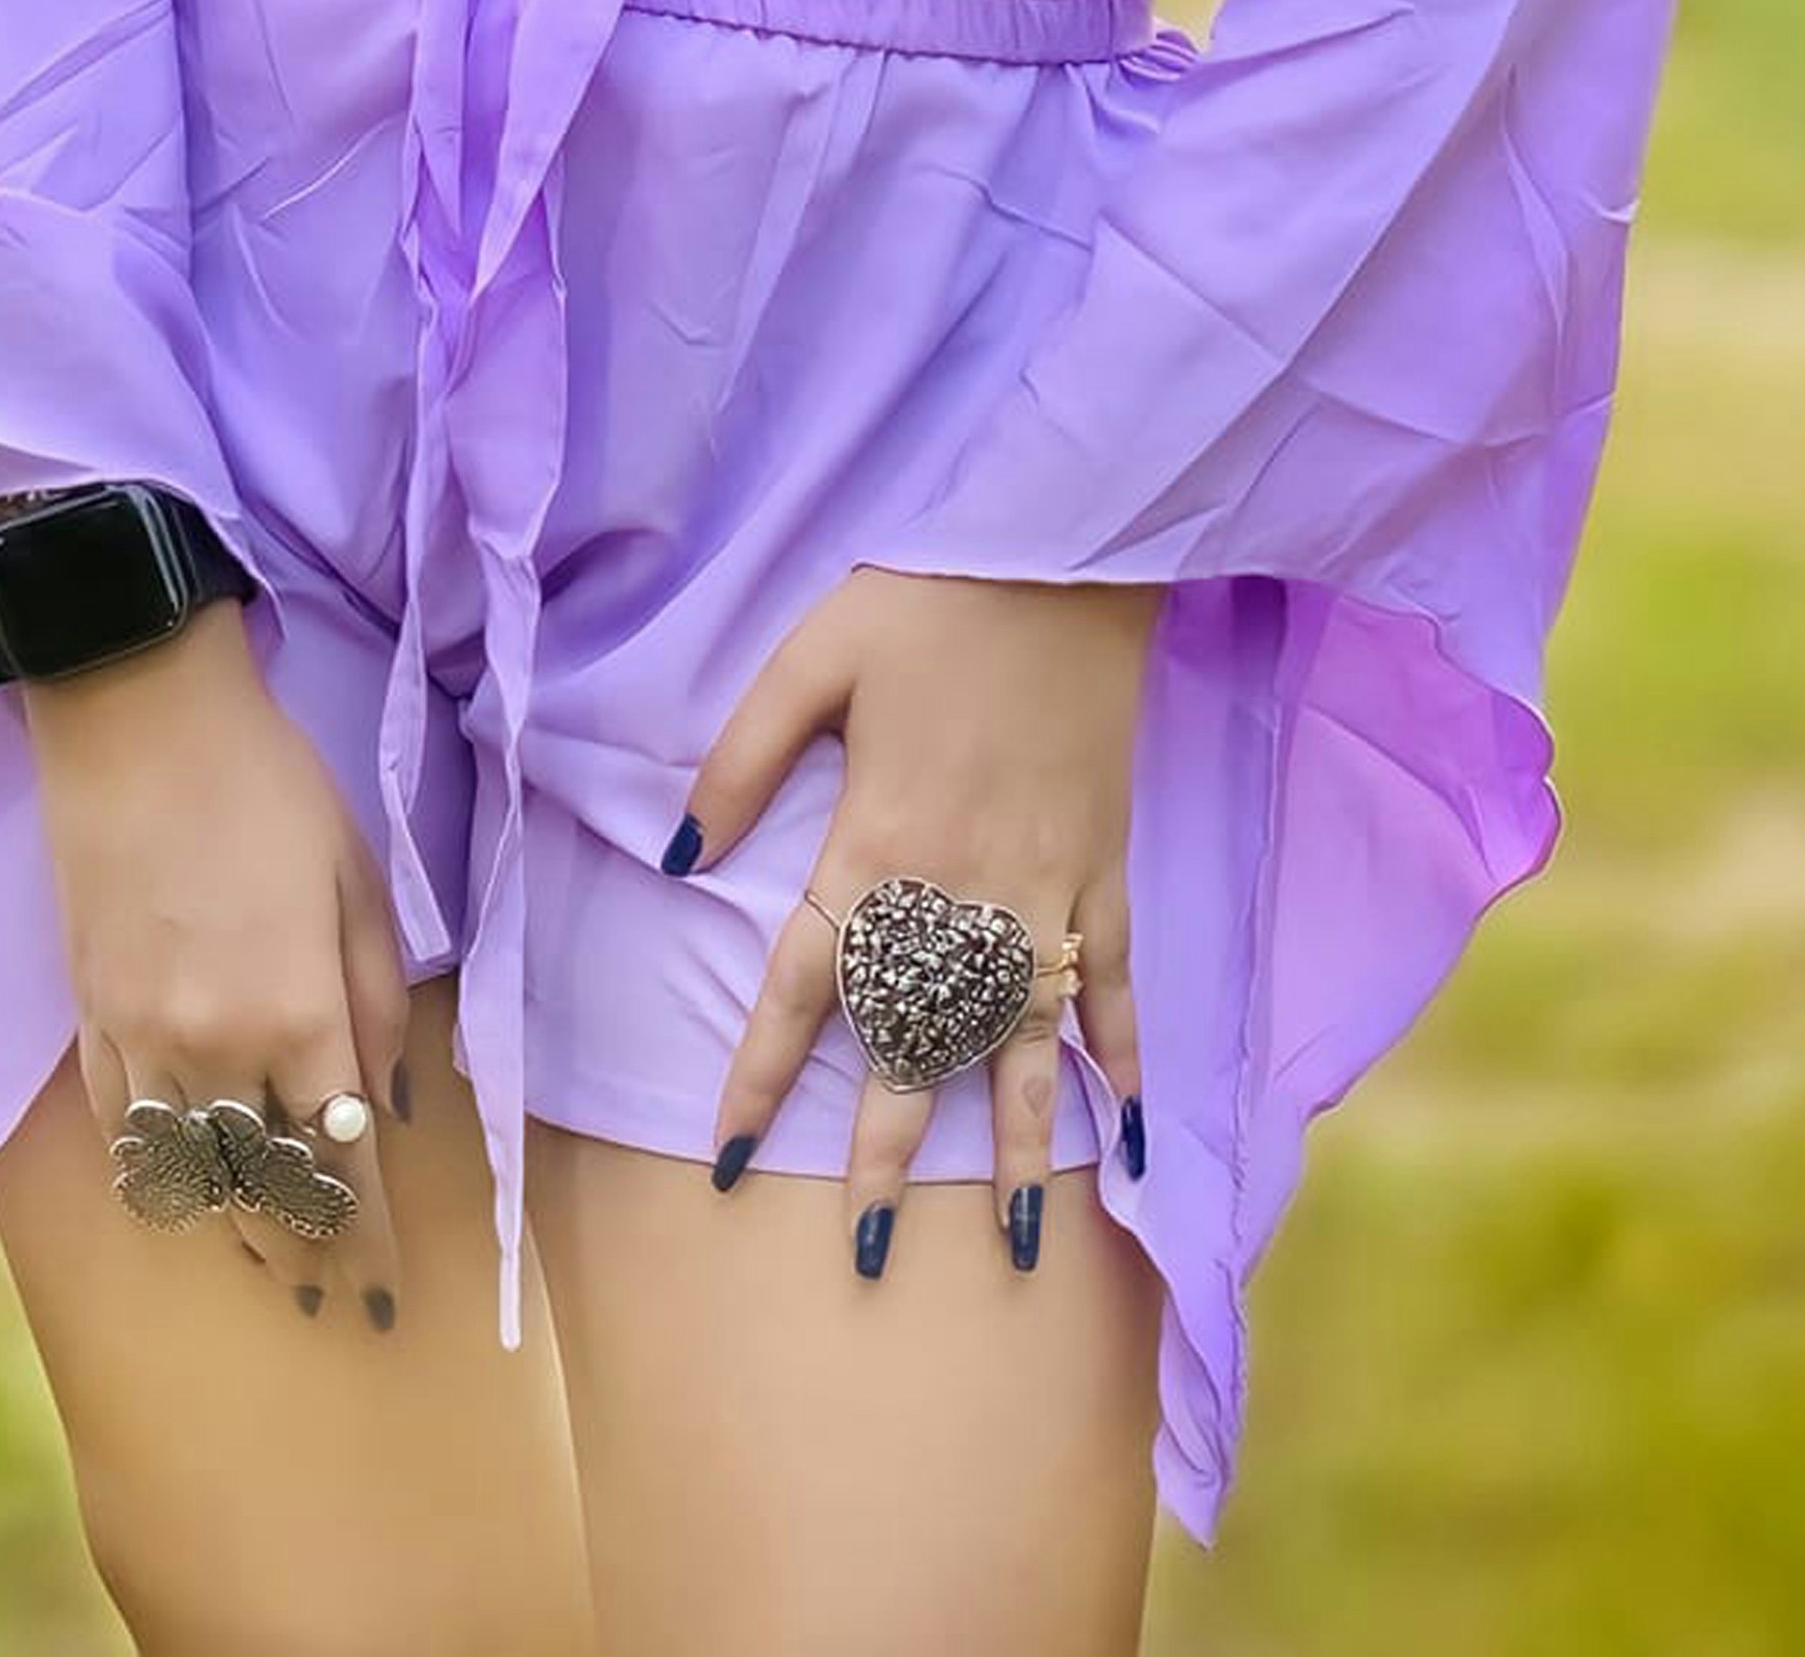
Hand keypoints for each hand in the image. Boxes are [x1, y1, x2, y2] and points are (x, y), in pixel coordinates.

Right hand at [17, 601, 418, 1327]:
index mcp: (299, 1012)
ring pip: (188, 1175)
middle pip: (262, 1189)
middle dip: (304, 1252)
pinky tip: (182, 1190)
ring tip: (270, 1260)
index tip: (384, 1296)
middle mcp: (217, 1048)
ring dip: (234, 1227)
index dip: (365, 1239)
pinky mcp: (90, 1017)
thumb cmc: (269, 783)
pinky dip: (156, 1173)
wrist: (138, 717)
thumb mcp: (358, 879)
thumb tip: (388, 1105)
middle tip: (333, 1295)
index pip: (340, 1163)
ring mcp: (141, 1039)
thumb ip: (377, 1002)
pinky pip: (121, 1130)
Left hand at [666, 567, 1162, 1280]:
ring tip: (1012, 1245)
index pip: (806, 986)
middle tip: (861, 1253)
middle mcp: (961, 890)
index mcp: (877, 842)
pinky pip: (1114, 981)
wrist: (1063, 551)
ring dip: (1013, 1145)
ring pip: (1022, 1042)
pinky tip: (1126, 1136)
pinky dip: (1123, 1058)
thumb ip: (740, 761)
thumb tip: (679, 860)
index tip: (724, 1159)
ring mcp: (1044, 887)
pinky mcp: (1104, 866)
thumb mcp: (809, 658)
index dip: (760, 1076)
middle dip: (884, 1152)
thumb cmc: (926, 600)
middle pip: (914, 1043)